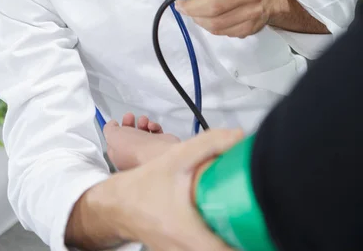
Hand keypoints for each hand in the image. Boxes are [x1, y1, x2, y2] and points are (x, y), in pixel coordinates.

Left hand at [104, 113, 179, 169]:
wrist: (158, 153)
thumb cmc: (133, 147)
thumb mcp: (113, 136)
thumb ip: (109, 129)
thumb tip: (112, 125)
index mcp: (120, 159)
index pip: (114, 145)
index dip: (115, 132)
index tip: (117, 122)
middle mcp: (134, 157)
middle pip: (129, 137)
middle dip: (129, 124)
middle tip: (130, 116)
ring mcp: (148, 152)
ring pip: (143, 134)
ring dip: (142, 123)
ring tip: (143, 120)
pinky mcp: (161, 146)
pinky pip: (156, 134)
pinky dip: (154, 127)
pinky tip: (152, 126)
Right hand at [115, 128, 241, 250]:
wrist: (117, 204)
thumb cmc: (142, 187)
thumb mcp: (175, 159)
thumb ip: (208, 144)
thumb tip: (236, 136)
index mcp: (189, 235)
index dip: (249, 240)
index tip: (260, 225)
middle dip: (243, 237)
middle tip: (252, 217)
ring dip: (230, 240)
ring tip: (241, 219)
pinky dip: (216, 240)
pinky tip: (220, 223)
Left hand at [176, 0, 277, 37]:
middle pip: (217, 6)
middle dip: (193, 7)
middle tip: (181, 6)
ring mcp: (251, 13)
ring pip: (216, 23)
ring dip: (198, 19)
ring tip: (192, 13)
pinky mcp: (248, 29)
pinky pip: (221, 31)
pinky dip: (208, 26)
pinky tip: (205, 19)